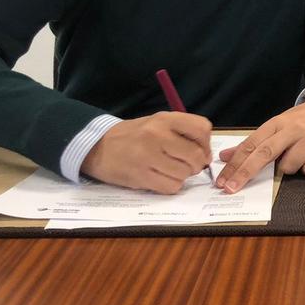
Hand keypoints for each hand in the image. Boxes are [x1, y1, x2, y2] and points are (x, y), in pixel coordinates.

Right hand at [81, 112, 211, 192]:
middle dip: (197, 164)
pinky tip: (161, 179)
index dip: (206, 143)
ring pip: (185, 173)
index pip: (202, 128)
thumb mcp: (157, 123)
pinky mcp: (140, 175)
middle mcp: (157, 135)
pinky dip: (171, 185)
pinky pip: (171, 186)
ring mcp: (148, 156)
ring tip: (170, 171)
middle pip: (196, 155)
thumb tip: (206, 154)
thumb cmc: (133, 136)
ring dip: (183, 176)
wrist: (97, 146)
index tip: (200, 149)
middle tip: (187, 164)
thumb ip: (181, 132)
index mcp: (164, 119)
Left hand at [216, 95, 304, 192]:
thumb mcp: (277, 125)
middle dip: (245, 173)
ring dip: (289, 168)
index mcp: (277, 122)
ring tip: (297, 156)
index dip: (235, 164)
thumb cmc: (302, 120)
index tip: (222, 181)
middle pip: (264, 154)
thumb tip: (225, 157)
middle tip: (231, 189)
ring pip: (289, 166)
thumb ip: (254, 142)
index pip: (251, 144)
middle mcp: (293, 129)